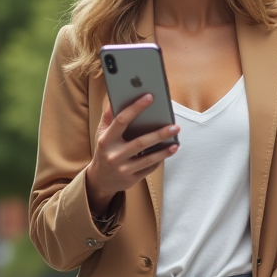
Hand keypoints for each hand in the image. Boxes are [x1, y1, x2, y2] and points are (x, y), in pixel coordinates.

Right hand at [86, 95, 179, 214]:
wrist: (100, 179)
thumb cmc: (104, 150)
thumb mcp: (102, 133)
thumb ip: (109, 116)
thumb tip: (115, 97)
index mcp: (106, 140)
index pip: (121, 121)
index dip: (135, 108)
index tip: (150, 97)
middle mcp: (114, 155)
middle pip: (140, 143)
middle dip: (159, 134)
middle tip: (175, 126)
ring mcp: (123, 169)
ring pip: (148, 159)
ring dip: (164, 151)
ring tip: (176, 143)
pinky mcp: (131, 179)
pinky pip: (149, 168)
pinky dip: (159, 160)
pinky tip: (168, 152)